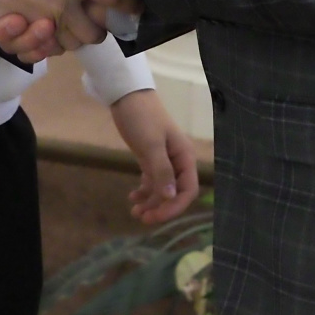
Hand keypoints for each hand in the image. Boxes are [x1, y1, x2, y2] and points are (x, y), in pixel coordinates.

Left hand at [110, 88, 200, 223]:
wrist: (127, 96)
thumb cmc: (142, 118)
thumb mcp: (151, 145)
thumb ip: (161, 171)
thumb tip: (170, 198)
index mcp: (185, 157)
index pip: (187, 190)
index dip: (174, 207)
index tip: (156, 216)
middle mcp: (178, 161)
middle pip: (175, 193)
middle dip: (161, 207)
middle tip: (142, 218)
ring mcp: (164, 160)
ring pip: (162, 189)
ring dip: (151, 202)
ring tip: (134, 211)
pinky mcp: (150, 158)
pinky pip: (152, 181)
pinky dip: (144, 191)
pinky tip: (132, 197)